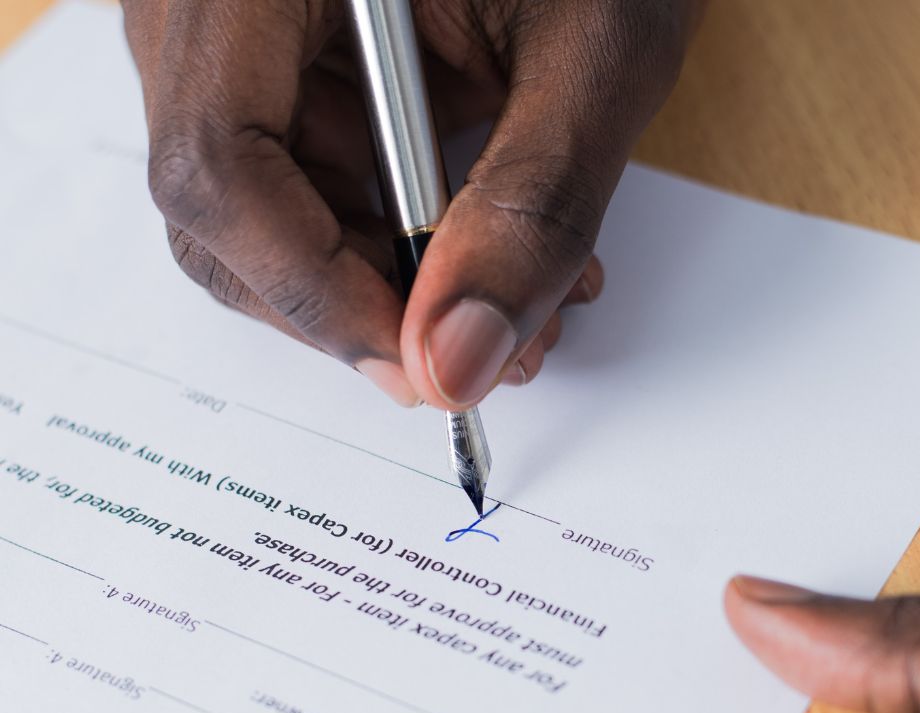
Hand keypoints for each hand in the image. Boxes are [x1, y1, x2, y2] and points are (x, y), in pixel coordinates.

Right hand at [120, 0, 701, 406]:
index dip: (315, 291)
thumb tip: (458, 364)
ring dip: (391, 286)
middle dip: (358, 305)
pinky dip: (398, 244)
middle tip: (476, 351)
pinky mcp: (287, 66)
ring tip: (515, 304)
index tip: (419, 362)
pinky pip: (309, 186)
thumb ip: (532, 208)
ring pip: (269, 215)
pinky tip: (485, 252)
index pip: (219, 160)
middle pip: (226, 207)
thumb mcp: (595, 50)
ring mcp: (243, 35)